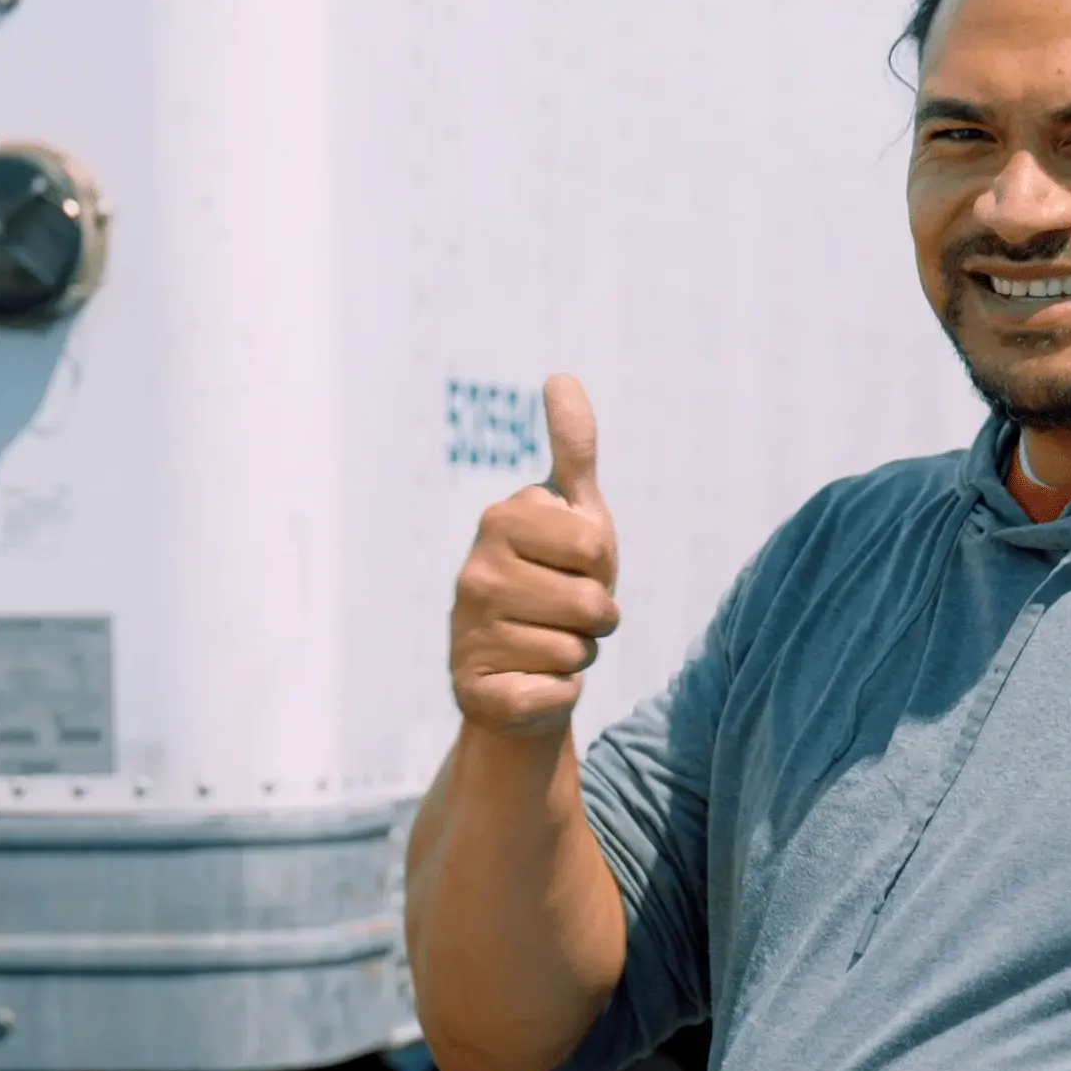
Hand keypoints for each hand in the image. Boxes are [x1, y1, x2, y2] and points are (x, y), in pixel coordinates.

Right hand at [449, 376, 619, 736]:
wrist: (524, 669)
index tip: (575, 569)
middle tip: (565, 614)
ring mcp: (468, 634)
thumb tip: (562, 375)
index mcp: (501, 521)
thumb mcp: (576, 514)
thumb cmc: (557, 583)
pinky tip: (534, 683)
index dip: (602, 567)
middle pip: (592, 604)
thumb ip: (574, 448)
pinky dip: (561, 694)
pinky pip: (556, 694)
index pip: (595, 548)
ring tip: (548, 645)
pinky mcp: (474, 691)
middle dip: (597, 618)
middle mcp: (474, 574)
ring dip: (579, 656)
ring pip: (576, 652)